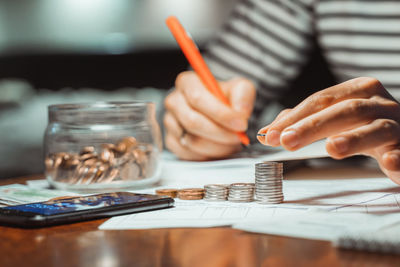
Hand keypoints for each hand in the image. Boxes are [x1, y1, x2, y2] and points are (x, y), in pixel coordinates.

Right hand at [164, 71, 255, 159]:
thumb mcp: (239, 89)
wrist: (218, 113)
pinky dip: (208, 154)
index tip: (240, 124)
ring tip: (230, 142)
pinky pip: (189, 154)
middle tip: (238, 137)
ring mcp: (170, 122)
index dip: (221, 114)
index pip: (198, 98)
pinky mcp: (171, 141)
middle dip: (220, 133)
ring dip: (217, 146)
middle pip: (193, 122)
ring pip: (192, 141)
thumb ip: (243, 96)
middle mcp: (174, 101)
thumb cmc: (225, 99)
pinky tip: (218, 147)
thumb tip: (240, 112)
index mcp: (187, 82)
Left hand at [257, 77, 399, 183]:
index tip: (271, 135)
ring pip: (375, 128)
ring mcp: (397, 124)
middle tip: (288, 141)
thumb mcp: (336, 119)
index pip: (321, 100)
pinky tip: (388, 162)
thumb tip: (269, 132)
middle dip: (312, 126)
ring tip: (331, 148)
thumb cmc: (366, 127)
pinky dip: (397, 156)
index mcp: (358, 90)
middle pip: (343, 110)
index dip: (294, 118)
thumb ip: (304, 122)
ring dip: (353, 138)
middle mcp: (379, 103)